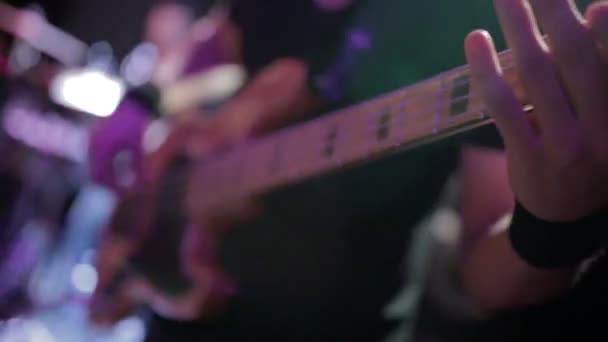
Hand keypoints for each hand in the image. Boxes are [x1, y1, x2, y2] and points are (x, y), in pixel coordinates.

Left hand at [466, 0, 607, 220]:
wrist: (568, 218)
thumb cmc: (595, 158)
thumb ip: (604, 73)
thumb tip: (598, 10)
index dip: (606, 28)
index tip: (595, 1)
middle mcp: (602, 127)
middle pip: (576, 54)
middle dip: (554, 9)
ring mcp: (564, 143)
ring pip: (537, 73)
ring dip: (519, 27)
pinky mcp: (528, 156)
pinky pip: (504, 107)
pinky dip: (488, 71)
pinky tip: (476, 41)